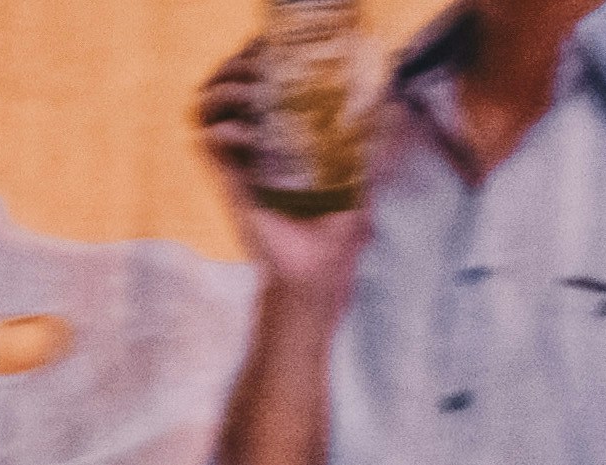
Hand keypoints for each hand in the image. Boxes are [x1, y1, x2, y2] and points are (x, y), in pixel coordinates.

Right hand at [197, 48, 366, 308]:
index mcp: (280, 137)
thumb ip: (371, 145)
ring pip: (212, 106)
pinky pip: (211, 143)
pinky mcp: (229, 184)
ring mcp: (239, 162)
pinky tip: (248, 132)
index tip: (273, 48)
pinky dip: (224, 129)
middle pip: (230, 84)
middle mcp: (255, 144)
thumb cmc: (335, 233)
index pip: (257, 82)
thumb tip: (394, 106)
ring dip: (226, 88)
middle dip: (240, 65)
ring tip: (251, 91)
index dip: (257, 57)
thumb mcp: (359, 178)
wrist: (314, 276)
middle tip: (261, 64)